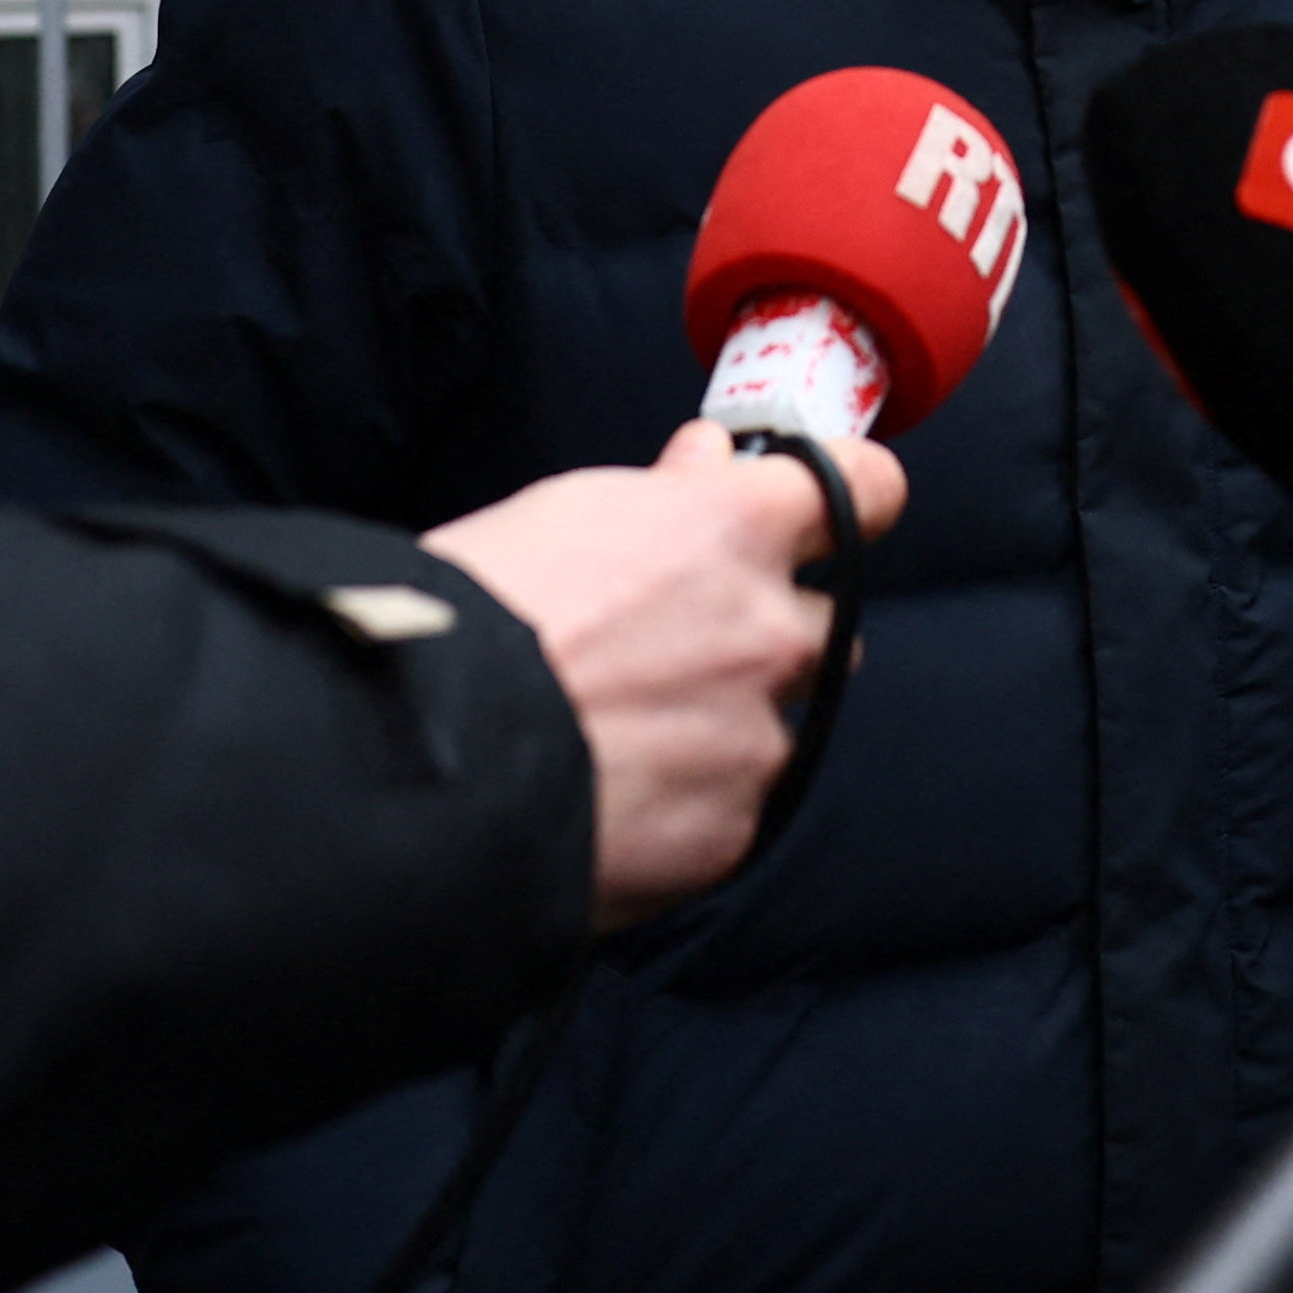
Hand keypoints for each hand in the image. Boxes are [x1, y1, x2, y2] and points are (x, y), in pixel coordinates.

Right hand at [426, 421, 902, 928]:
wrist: (424, 763)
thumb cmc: (469, 623)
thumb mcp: (561, 518)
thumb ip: (663, 494)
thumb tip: (707, 461)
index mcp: (734, 532)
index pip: (868, 489)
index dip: (851, 497)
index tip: (834, 510)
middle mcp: (769, 632)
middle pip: (826, 623)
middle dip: (770, 633)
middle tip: (676, 651)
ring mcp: (758, 738)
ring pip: (778, 722)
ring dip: (726, 725)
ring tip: (620, 736)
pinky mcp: (731, 831)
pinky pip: (732, 808)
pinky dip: (687, 803)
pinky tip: (611, 795)